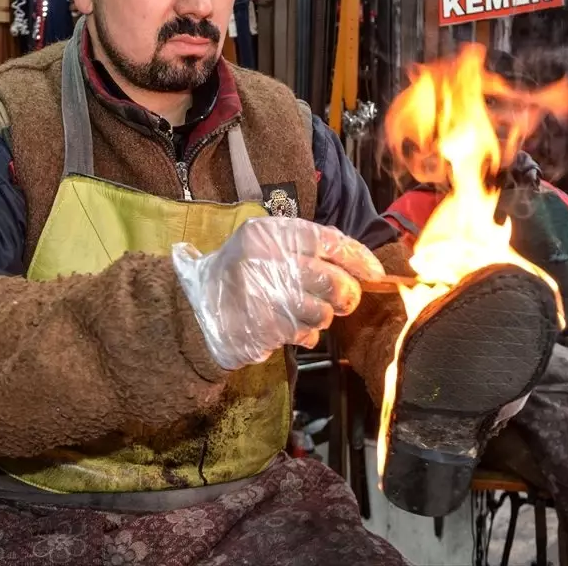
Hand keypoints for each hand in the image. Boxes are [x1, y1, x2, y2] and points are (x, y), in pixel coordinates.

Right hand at [172, 216, 385, 369]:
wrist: (192, 311)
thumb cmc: (239, 274)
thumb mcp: (264, 245)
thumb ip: (307, 246)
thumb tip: (362, 263)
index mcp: (268, 233)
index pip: (328, 240)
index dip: (359, 258)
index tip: (375, 272)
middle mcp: (265, 261)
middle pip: (332, 280)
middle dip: (346, 295)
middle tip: (343, 300)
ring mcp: (262, 297)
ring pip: (322, 312)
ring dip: (322, 317)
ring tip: (304, 312)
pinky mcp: (262, 329)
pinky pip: (305, 334)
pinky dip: (306, 334)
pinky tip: (290, 327)